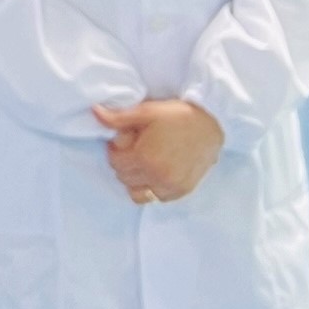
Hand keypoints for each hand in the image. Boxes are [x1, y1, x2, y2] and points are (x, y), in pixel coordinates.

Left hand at [92, 97, 224, 206]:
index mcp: (145, 157)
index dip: (116, 149)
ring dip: (136, 179)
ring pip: (138, 192)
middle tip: (136, 147)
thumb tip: (94, 112)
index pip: (115, 162)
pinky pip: (156, 197)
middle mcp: (157, 176)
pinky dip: (153, 187)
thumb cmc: (179, 115)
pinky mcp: (182, 191)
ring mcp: (171, 186)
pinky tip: (158, 170)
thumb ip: (118, 118)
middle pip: (124, 177)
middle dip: (125, 162)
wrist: (214, 123)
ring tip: (145, 161)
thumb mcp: (147, 111)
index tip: (126, 139)